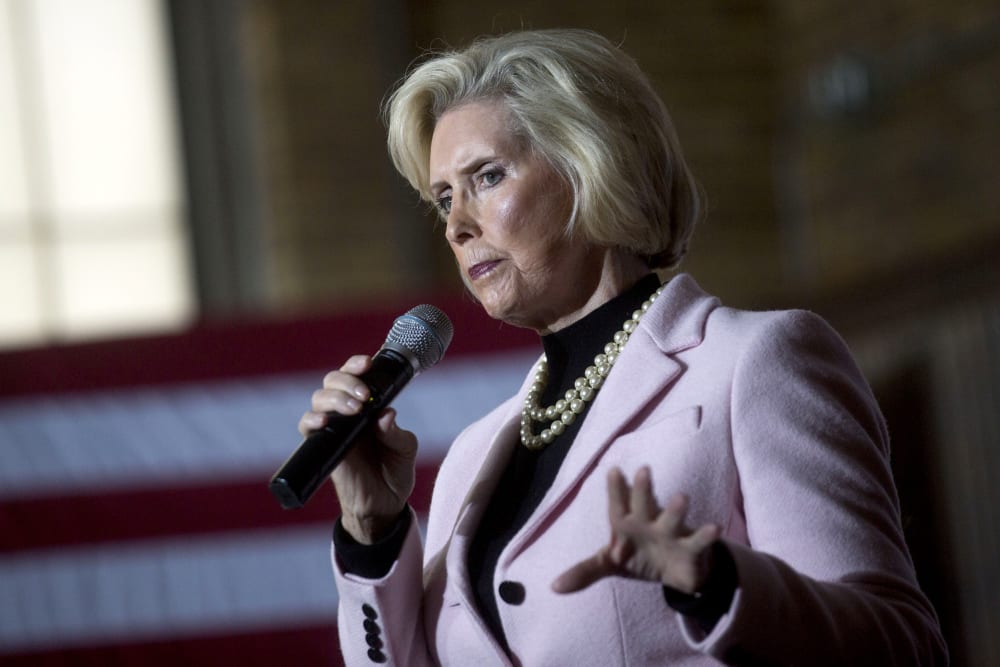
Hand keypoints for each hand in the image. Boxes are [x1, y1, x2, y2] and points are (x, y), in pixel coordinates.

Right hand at [298, 355, 417, 543]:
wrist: (384, 505)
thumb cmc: (394, 471)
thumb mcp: (404, 449)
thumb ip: (395, 433)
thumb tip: (386, 415)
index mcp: (368, 406)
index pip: (355, 375)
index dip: (356, 365)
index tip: (368, 364)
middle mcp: (348, 413)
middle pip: (333, 381)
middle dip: (347, 380)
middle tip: (364, 395)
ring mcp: (334, 429)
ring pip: (319, 399)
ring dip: (334, 398)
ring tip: (354, 409)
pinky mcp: (323, 447)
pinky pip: (307, 428)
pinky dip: (311, 420)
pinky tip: (323, 421)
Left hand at [552, 466, 720, 594]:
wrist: (672, 570)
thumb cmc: (637, 555)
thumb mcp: (609, 563)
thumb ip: (584, 572)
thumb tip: (553, 588)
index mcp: (626, 524)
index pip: (617, 506)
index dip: (615, 491)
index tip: (612, 470)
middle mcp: (648, 523)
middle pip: (644, 505)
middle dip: (643, 491)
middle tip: (643, 470)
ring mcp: (670, 533)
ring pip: (673, 520)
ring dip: (676, 510)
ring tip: (681, 497)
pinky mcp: (690, 550)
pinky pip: (699, 542)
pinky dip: (706, 535)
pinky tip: (714, 527)